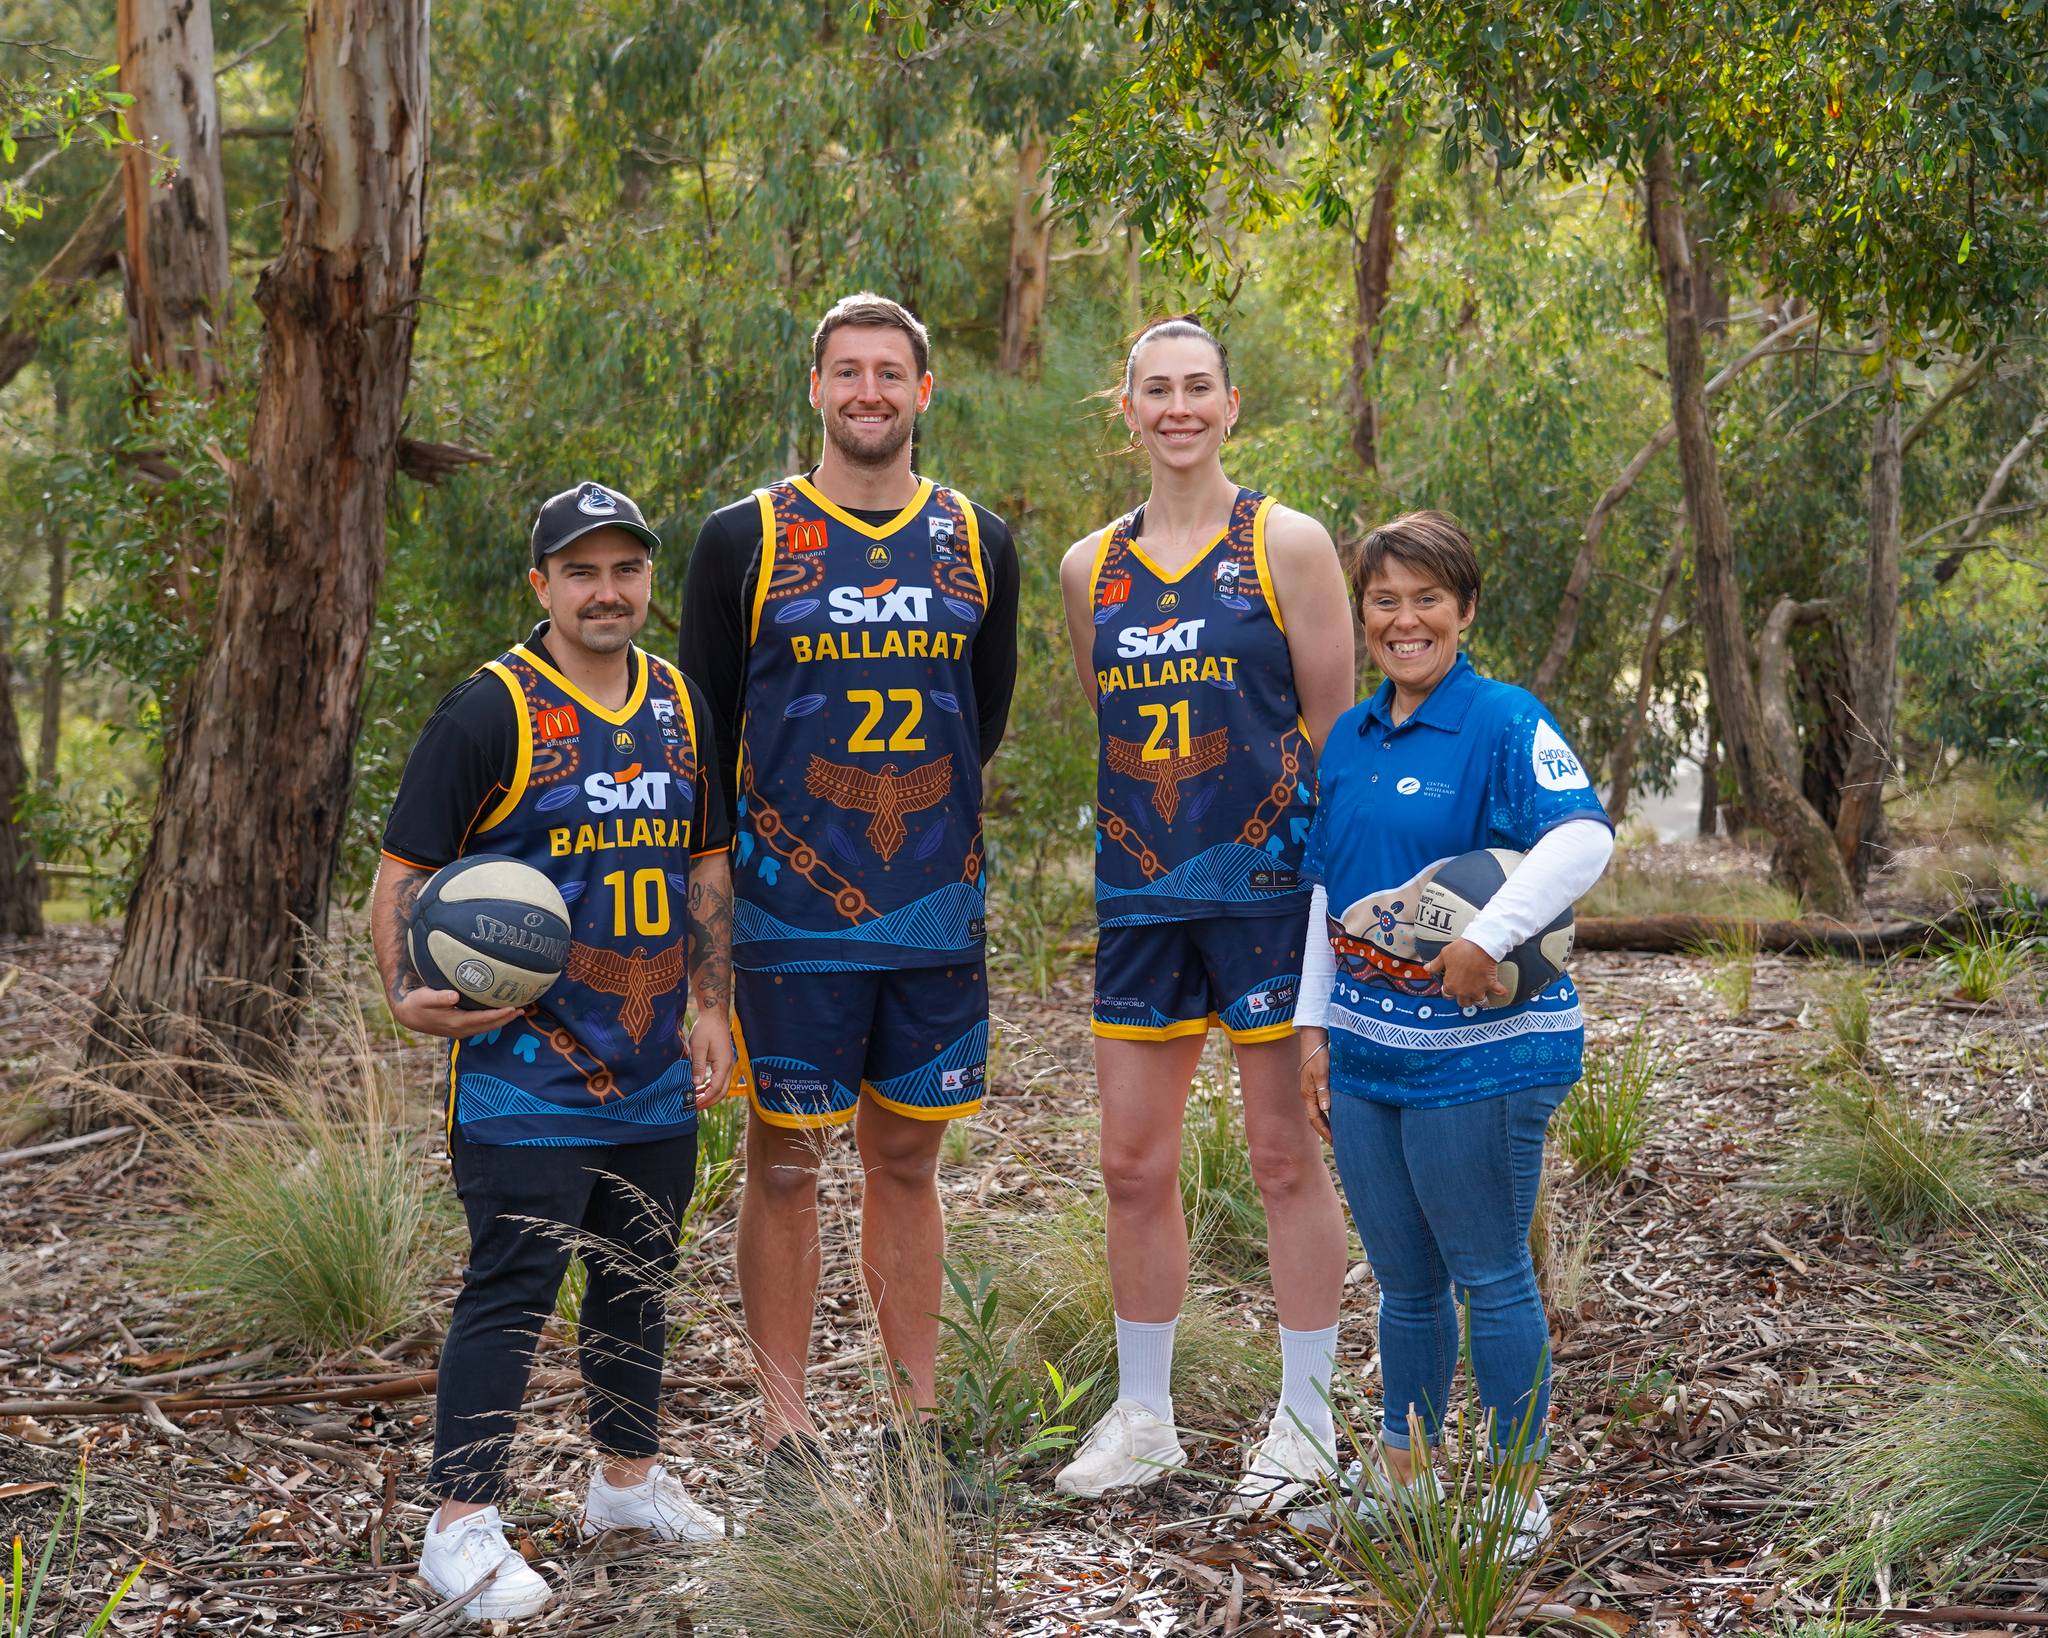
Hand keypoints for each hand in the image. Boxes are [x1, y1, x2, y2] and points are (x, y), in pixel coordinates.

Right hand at [389, 983, 521, 1039]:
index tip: (512, 1008)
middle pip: (489, 1025)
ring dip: (502, 1021)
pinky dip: (493, 1020)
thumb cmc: (416, 1002)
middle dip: (506, 1018)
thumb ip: (439, 997)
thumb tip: (455, 996)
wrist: (407, 1015)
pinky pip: (481, 1025)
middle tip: (523, 1009)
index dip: (498, 1015)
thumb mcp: (425, 998)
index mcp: (455, 1022)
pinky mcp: (459, 1028)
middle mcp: (461, 1030)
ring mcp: (460, 1031)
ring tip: (518, 1011)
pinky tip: (501, 1013)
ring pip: (486, 1027)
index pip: (483, 1019)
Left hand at [687, 1013, 735, 1109]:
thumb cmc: (705, 1029)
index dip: (705, 1098)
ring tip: (694, 1100)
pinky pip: (719, 1080)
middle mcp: (729, 1066)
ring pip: (721, 1087)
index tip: (693, 1104)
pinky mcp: (723, 1063)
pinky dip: (710, 1087)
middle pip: (722, 1091)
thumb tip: (695, 1084)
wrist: (714, 1016)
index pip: (716, 1088)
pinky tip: (699, 1089)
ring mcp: (727, 1065)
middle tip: (693, 1107)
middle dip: (709, 1101)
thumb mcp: (698, 1047)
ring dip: (709, 1095)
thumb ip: (698, 1066)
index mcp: (723, 1064)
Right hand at [1297, 1026, 1331, 1144]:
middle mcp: (1308, 1094)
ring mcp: (1312, 1089)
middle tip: (1337, 1143)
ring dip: (1326, 1123)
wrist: (1314, 1039)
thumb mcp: (1322, 1073)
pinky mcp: (1316, 1084)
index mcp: (1308, 1094)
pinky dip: (1328, 1113)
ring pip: (1318, 1111)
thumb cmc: (1318, 1055)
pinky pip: (1321, 1103)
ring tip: (1337, 1133)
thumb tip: (1326, 1109)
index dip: (1325, 1132)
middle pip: (1315, 1118)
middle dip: (1325, 1132)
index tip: (1335, 1142)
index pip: (1315, 1119)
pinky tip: (1336, 1114)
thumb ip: (1324, 1091)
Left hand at [1424, 938, 1508, 1007]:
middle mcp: (1464, 991)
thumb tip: (1426, 969)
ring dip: (1482, 1000)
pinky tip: (1502, 991)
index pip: (1447, 996)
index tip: (1452, 989)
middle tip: (1467, 993)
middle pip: (1464, 1003)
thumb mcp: (1443, 956)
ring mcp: (1478, 990)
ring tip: (1483, 995)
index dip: (1449, 992)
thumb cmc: (1460, 949)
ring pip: (1480, 1002)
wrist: (1479, 945)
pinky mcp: (1491, 984)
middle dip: (1465, 999)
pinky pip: (1498, 992)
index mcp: (1451, 986)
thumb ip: (1435, 965)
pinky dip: (1501, 992)